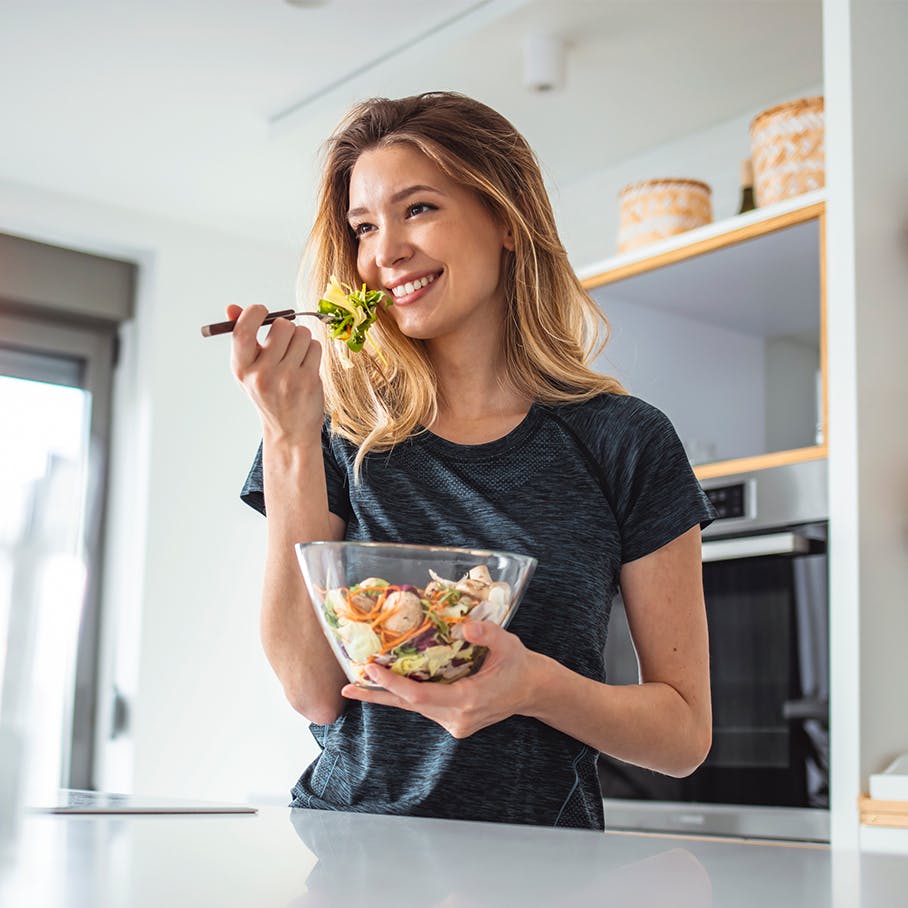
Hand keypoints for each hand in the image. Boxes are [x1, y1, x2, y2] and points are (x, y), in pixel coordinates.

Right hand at [227, 304, 323, 441]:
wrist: (289, 430)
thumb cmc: (269, 394)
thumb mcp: (249, 370)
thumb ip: (242, 338)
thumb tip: (231, 308)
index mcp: (241, 369)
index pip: (243, 330)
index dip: (254, 313)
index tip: (262, 311)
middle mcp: (262, 374)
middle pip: (282, 326)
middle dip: (287, 328)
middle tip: (285, 342)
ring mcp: (287, 378)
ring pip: (302, 334)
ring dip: (302, 340)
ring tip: (296, 357)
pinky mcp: (308, 381)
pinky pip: (315, 347)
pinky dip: (313, 351)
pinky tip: (306, 365)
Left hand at [341, 621, 536, 737]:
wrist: (533, 690)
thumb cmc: (520, 665)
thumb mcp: (508, 644)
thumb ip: (487, 634)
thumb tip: (464, 627)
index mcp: (468, 701)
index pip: (421, 696)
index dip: (394, 685)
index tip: (372, 671)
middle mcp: (457, 718)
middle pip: (410, 706)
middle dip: (378, 695)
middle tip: (347, 689)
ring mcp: (455, 723)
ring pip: (414, 708)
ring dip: (388, 696)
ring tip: (357, 686)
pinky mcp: (453, 721)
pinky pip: (424, 707)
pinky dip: (404, 696)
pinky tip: (385, 686)